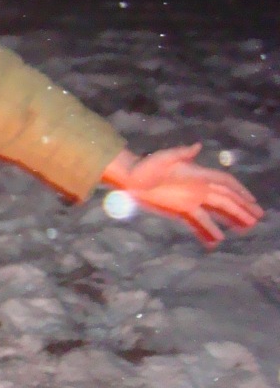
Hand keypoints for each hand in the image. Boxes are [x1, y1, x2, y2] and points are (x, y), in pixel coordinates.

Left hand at [102, 144, 263, 244]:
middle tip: (256, 218)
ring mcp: (190, 200)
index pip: (224, 182)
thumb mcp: (163, 157)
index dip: (239, 190)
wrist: (130, 178)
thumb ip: (181, 153)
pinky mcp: (180, 210)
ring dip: (230, 220)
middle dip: (241, 208)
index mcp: (198, 174)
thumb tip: (197, 146)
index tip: (252, 200)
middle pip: (225, 199)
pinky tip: (215, 242)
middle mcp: (198, 188)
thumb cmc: (146, 165)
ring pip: (215, 212)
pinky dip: (206, 231)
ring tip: (245, 229)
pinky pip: (197, 222)